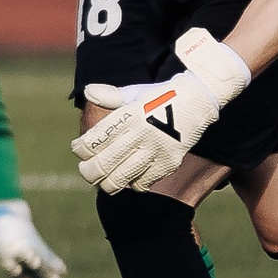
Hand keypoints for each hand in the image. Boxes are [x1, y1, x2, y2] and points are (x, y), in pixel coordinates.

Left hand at [72, 29, 251, 193]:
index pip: (95, 140)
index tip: (79, 150)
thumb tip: (88, 92)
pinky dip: (132, 184)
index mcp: (129, 115)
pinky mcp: (169, 162)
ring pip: (121, 178)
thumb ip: (110, 96)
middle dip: (88, 172)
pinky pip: (143, 183)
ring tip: (104, 181)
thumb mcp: (135, 93)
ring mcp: (156, 150)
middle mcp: (142, 134)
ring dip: (107, 183)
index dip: (81, 149)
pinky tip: (129, 178)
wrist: (198, 99)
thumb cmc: (159, 96)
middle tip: (86, 171)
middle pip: (104, 164)